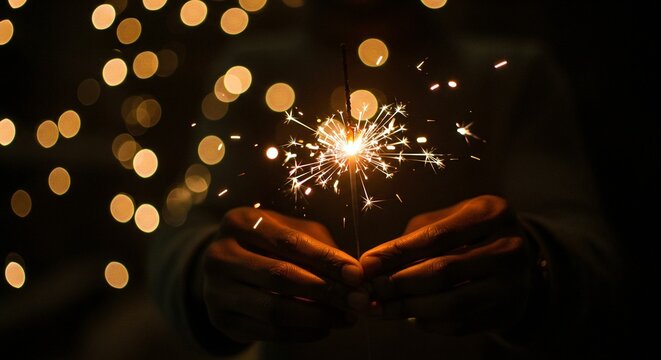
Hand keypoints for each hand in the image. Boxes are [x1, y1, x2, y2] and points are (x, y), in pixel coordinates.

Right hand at [202, 207, 365, 342]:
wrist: (225, 270)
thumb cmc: (268, 244)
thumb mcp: (290, 231)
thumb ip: (319, 246)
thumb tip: (353, 274)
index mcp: (240, 222)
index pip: (290, 242)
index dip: (327, 260)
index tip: (357, 275)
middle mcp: (220, 254)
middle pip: (281, 276)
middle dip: (328, 291)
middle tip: (358, 301)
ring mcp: (216, 289)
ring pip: (275, 309)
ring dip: (318, 316)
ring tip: (346, 317)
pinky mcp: (221, 320)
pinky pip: (268, 331)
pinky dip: (302, 333)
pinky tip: (324, 328)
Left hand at [360, 195, 532, 335]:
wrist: (513, 258)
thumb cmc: (466, 233)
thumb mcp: (445, 221)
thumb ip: (411, 240)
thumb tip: (371, 266)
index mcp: (491, 213)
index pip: (436, 237)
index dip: (397, 252)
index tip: (366, 265)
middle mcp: (510, 248)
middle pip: (444, 271)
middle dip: (400, 283)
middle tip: (372, 290)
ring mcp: (514, 284)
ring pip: (452, 303)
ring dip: (410, 308)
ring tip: (384, 307)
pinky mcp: (509, 312)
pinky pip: (462, 324)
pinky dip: (430, 323)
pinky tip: (412, 317)